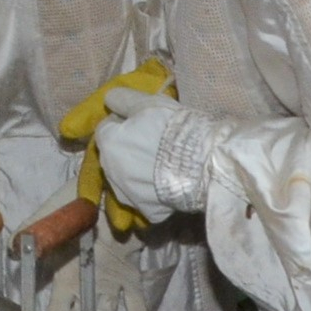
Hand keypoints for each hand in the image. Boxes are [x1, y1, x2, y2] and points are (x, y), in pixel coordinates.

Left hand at [60, 61, 171, 234]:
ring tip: (162, 165)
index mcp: (107, 143)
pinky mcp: (147, 211)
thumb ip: (122, 99)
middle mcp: (110, 172)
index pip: (107, 128)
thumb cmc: (172, 129)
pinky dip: (153, 192)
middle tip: (154, 142)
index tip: (143, 122)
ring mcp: (127, 195)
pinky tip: (169, 183)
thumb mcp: (147, 103)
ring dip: (137, 171)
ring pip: (127, 179)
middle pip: (115, 155)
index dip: (124, 123)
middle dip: (127, 148)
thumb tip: (110, 100)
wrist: (202, 164)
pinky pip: (146, 198)